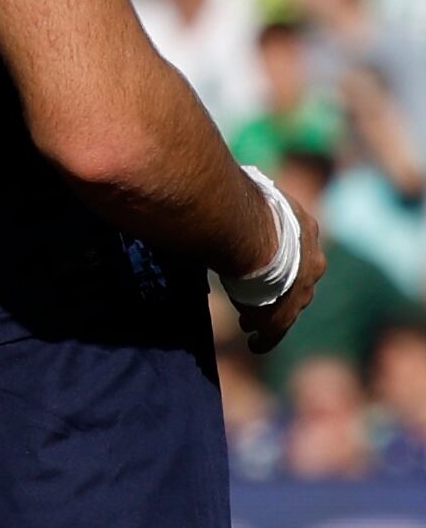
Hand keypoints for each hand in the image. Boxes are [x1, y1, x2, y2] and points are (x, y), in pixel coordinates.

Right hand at [235, 206, 325, 353]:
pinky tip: (254, 344)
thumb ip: (239, 197)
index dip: (279, 256)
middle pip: (300, 281)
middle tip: (260, 298)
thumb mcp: (249, 194)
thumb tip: (214, 183)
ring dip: (270, 316)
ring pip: (288, 308)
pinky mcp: (283, 314)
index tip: (263, 265)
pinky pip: (275, 330)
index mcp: (305, 227)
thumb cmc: (242, 205)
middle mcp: (312, 261)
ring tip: (250, 324)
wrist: (252, 235)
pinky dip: (265, 338)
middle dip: (281, 291)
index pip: (298, 245)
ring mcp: (301, 290)